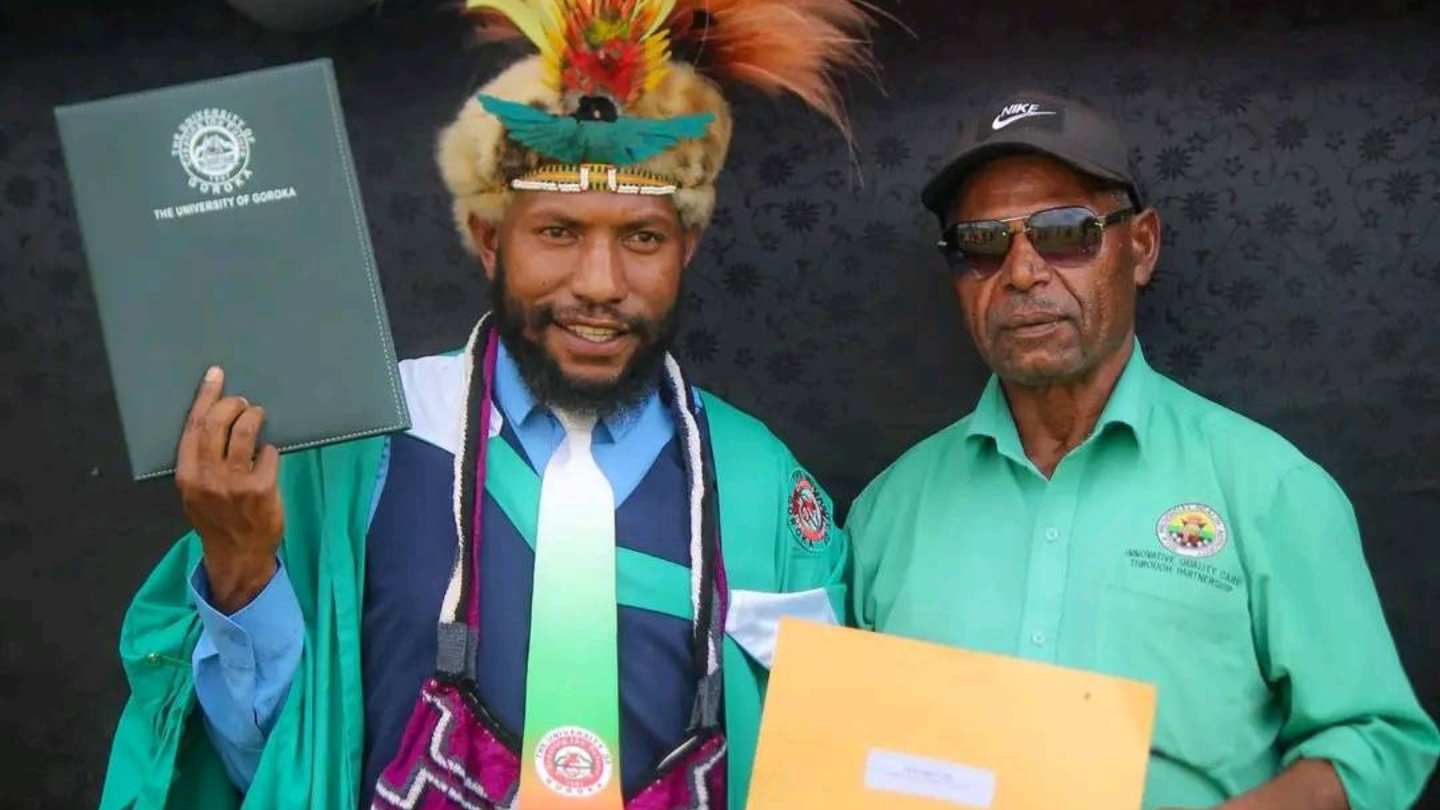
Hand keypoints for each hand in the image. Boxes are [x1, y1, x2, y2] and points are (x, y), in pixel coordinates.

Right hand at [176, 366, 284, 612]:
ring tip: (258, 415)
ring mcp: (235, 482)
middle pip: (218, 423)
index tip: (215, 376)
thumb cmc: (217, 519)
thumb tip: (216, 421)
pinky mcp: (262, 488)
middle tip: (243, 401)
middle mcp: (207, 476)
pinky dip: (270, 448)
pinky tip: (270, 452)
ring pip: (245, 433)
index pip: (194, 426)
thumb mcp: (195, 493)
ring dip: (253, 418)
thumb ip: (200, 462)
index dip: (206, 397)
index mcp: (187, 474)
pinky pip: (269, 453)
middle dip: (232, 404)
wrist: (238, 554)